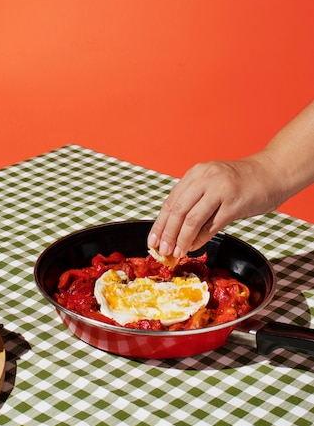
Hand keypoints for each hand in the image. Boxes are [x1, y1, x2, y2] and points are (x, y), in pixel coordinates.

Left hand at [147, 155, 282, 257]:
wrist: (272, 173)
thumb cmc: (242, 183)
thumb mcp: (213, 185)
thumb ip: (195, 203)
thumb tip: (176, 232)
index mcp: (196, 173)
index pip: (171, 201)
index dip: (159, 223)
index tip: (152, 240)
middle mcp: (205, 178)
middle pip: (177, 210)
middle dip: (167, 233)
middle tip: (162, 250)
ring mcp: (220, 189)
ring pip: (192, 219)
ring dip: (181, 239)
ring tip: (176, 252)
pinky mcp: (234, 203)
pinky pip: (212, 225)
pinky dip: (200, 238)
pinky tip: (193, 246)